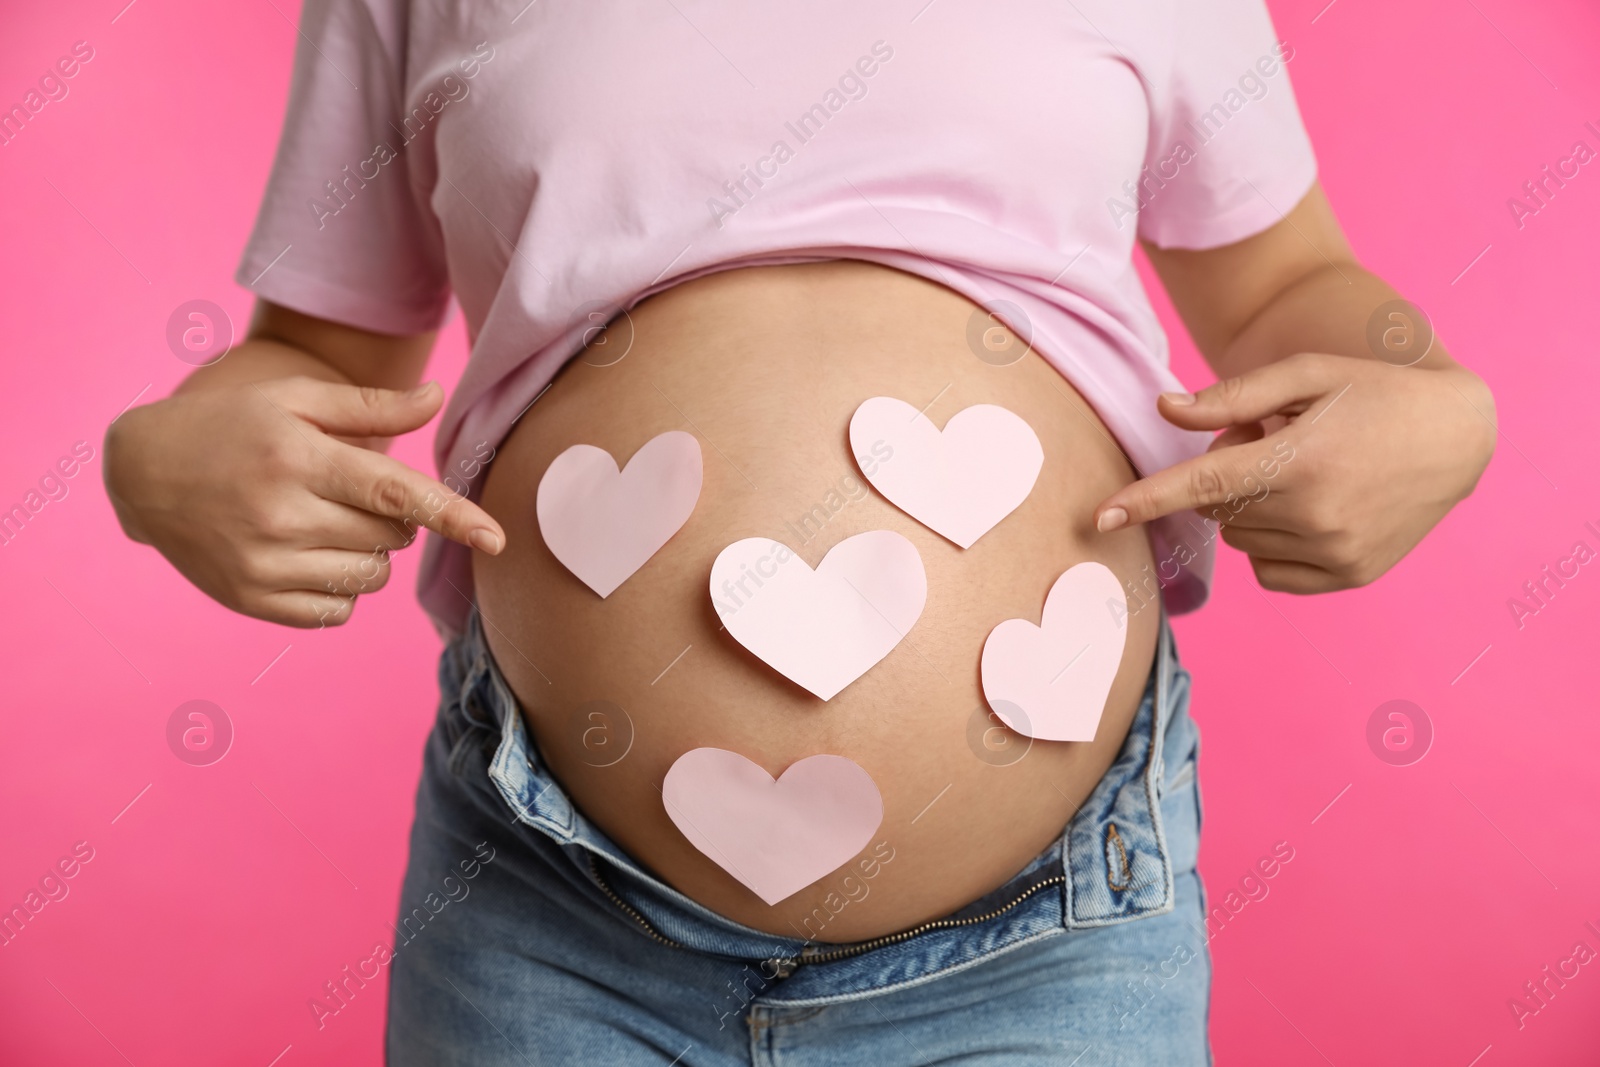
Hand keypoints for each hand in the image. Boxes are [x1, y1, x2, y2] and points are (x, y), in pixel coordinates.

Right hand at [104, 377, 504, 626]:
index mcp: (298, 458)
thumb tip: (437, 398)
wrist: (142, 472)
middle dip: (391, 515)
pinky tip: (309, 556)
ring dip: (368, 552)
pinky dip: (340, 589)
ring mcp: (262, 564)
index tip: (497, 538)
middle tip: (346, 490)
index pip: (394, 492)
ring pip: (370, 576)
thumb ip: (369, 407)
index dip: (452, 515)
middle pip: (390, 535)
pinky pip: (336, 612)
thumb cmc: (231, 425)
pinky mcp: (251, 600)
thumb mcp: (294, 400)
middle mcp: (280, 514)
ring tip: (325, 521)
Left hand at [1093, 352, 1495, 593]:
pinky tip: (1311, 508)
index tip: (1099, 517)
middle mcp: (1317, 514)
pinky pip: (1269, 570)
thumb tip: (1163, 409)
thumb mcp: (1307, 374)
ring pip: (1240, 540)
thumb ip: (1232, 396)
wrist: (1458, 437)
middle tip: (1276, 441)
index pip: (1204, 485)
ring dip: (1250, 509)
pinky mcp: (1347, 576)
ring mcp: (1335, 552)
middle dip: (1227, 477)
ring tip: (1303, 470)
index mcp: (1302, 458)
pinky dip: (1272, 542)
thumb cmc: (1374, 392)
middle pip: (1219, 510)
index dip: (1147, 501)